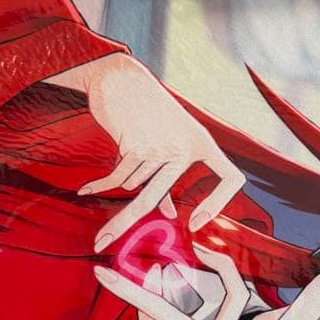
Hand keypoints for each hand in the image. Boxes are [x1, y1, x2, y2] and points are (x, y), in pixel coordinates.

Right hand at [72, 53, 245, 250]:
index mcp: (203, 144)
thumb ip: (170, 178)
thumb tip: (170, 215)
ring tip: (121, 153)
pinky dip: (100, 185)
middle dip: (124, 224)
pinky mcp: (136, 144)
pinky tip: (87, 190)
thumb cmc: (147, 113)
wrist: (121, 78)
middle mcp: (186, 147)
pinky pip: (116, 177)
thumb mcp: (168, 142)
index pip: (232, 177)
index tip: (195, 223)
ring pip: (132, 185)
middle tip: (105, 242)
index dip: (218, 203)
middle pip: (154, 197)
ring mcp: (160, 146)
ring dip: (120, 179)